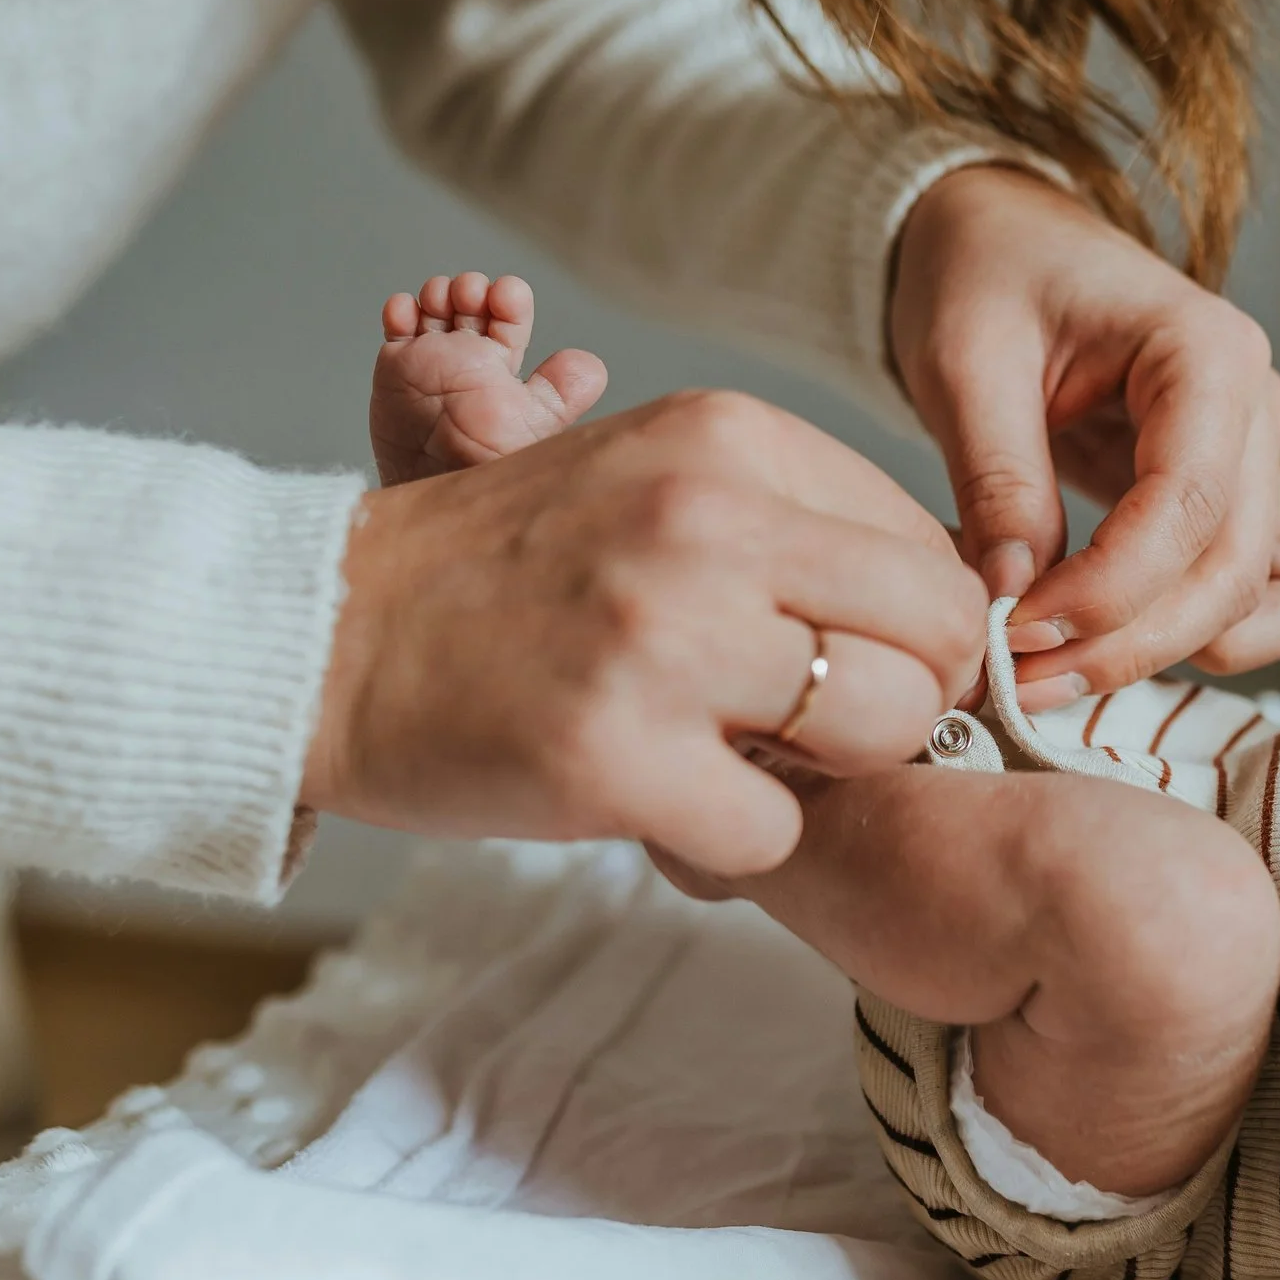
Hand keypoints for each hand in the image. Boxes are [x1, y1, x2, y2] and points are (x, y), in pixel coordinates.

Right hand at [300, 391, 987, 877]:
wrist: (322, 634)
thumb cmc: (512, 574)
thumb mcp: (660, 481)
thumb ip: (797, 524)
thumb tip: (957, 609)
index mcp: (732, 440)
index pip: (934, 548)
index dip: (921, 632)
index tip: (859, 667)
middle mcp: (711, 521)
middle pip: (940, 635)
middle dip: (906, 700)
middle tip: (819, 729)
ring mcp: (664, 638)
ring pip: (885, 729)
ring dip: (827, 773)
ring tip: (742, 760)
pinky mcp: (615, 756)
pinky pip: (775, 832)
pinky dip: (731, 840)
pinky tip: (665, 803)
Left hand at [890, 166, 1279, 710]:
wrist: (1000, 239)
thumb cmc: (986, 274)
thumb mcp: (964, 362)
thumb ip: (998, 480)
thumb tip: (1014, 599)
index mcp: (1207, 351)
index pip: (1189, 505)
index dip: (1108, 593)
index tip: (1016, 635)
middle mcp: (1257, 406)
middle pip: (1235, 568)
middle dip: (1131, 641)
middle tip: (1023, 681)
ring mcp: (1261, 456)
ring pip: (1272, 593)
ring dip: (1181, 648)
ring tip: (1071, 667)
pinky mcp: (1240, 496)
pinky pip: (1277, 589)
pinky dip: (1220, 633)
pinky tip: (1122, 641)